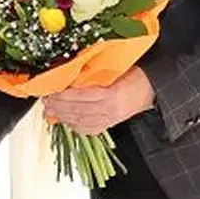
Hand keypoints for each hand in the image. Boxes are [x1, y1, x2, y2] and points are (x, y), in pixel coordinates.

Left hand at [41, 67, 155, 134]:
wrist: (154, 89)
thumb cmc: (136, 75)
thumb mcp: (115, 69)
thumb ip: (93, 73)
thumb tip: (69, 74)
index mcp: (110, 94)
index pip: (79, 97)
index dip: (62, 95)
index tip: (50, 91)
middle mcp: (109, 110)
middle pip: (77, 110)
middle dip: (58, 106)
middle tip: (45, 101)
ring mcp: (110, 119)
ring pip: (80, 121)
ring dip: (62, 117)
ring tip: (50, 111)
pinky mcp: (110, 125)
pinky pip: (88, 129)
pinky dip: (74, 126)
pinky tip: (65, 121)